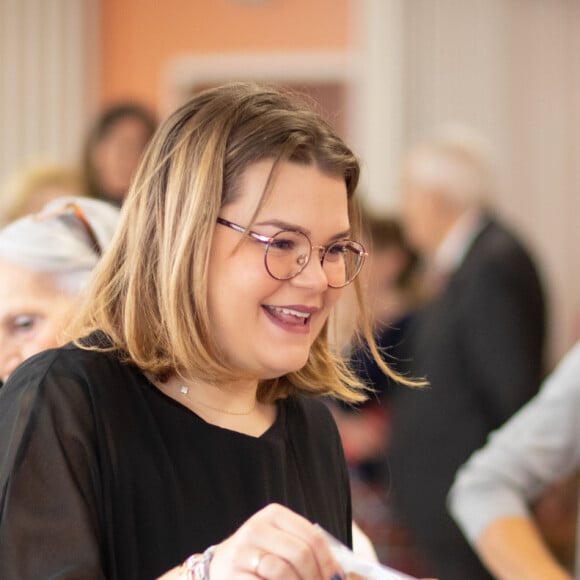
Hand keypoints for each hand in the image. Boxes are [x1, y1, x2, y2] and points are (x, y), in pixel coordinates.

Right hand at [209, 503, 344, 578]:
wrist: (220, 567)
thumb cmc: (260, 556)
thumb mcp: (281, 542)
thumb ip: (306, 549)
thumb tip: (338, 576)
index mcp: (274, 515)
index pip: (312, 536)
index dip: (329, 562)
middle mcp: (256, 528)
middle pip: (300, 555)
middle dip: (316, 578)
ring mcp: (243, 552)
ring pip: (284, 572)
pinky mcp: (233, 575)